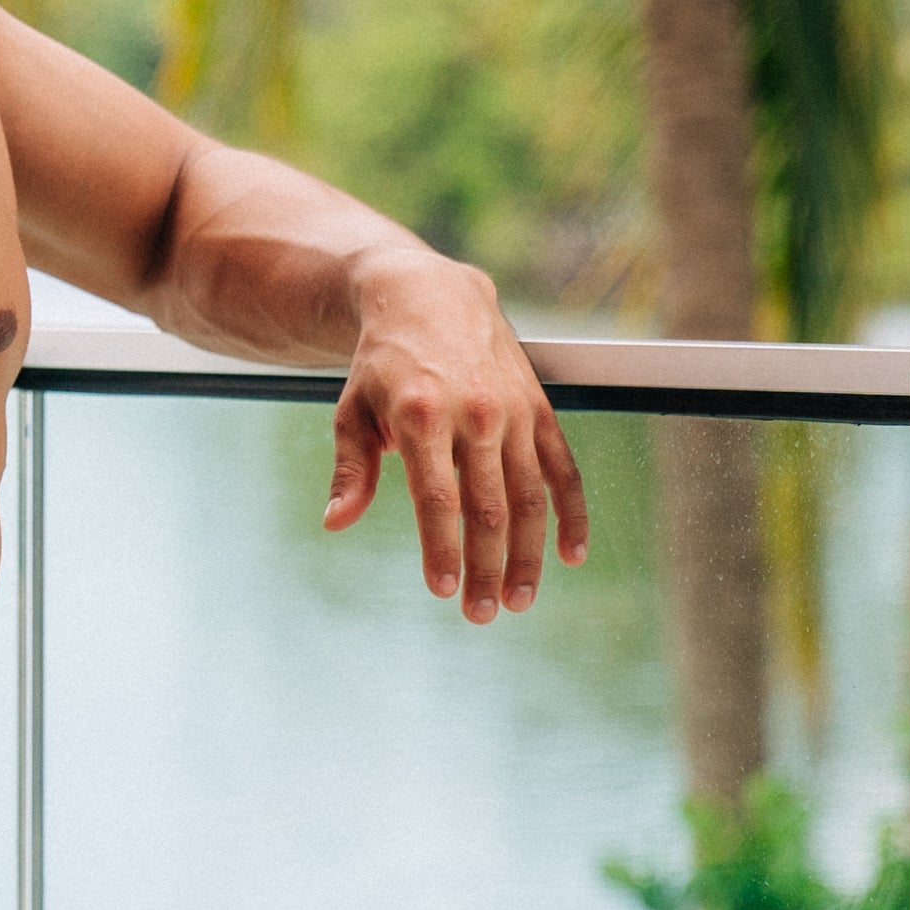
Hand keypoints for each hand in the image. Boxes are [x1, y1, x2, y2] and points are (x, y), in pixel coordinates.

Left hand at [322, 251, 591, 621]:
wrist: (429, 295)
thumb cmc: (381, 364)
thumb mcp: (351, 409)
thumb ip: (351, 469)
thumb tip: (336, 522)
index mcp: (421, 416)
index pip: (437, 498)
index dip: (442, 548)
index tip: (441, 590)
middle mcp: (474, 413)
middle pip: (487, 507)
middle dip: (487, 567)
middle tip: (481, 614)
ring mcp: (514, 411)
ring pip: (530, 496)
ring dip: (529, 554)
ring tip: (520, 601)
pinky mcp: (541, 408)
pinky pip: (564, 468)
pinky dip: (572, 512)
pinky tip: (572, 555)